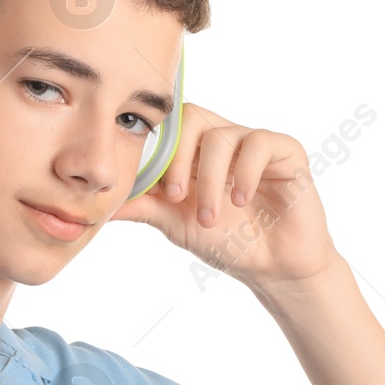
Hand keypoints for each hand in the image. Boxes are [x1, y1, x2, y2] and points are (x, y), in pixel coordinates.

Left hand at [107, 100, 338, 290]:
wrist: (273, 266)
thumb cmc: (227, 240)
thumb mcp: (175, 223)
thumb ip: (142, 206)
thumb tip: (99, 204)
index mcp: (195, 151)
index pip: (168, 128)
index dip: (154, 150)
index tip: (149, 188)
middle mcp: (223, 140)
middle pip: (191, 118)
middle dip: (178, 159)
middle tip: (175, 197)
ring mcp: (253, 143)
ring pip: (221, 136)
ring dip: (209, 180)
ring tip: (210, 216)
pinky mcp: (285, 151)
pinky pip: (259, 142)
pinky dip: (244, 172)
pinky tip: (240, 199)